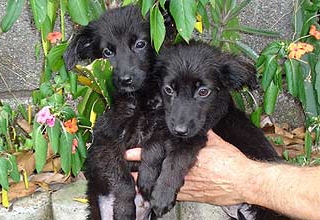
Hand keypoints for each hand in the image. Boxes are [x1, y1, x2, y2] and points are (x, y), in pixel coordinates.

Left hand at [124, 130, 255, 205]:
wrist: (245, 181)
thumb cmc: (232, 162)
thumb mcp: (217, 142)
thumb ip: (204, 135)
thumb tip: (199, 129)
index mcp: (188, 156)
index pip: (160, 155)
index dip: (142, 154)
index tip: (129, 153)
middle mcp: (185, 173)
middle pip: (157, 173)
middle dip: (140, 173)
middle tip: (126, 173)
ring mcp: (188, 186)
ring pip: (162, 187)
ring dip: (148, 186)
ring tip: (134, 187)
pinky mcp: (193, 196)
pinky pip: (174, 196)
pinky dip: (163, 196)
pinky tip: (154, 198)